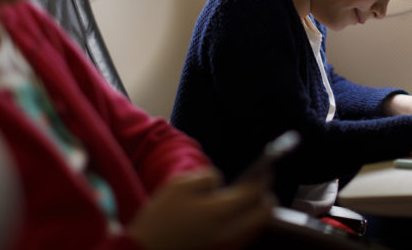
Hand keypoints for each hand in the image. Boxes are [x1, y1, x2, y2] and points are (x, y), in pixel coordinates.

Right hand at [127, 167, 273, 249]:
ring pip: (255, 229)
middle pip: (264, 216)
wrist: (145, 249)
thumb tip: (221, 182)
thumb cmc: (160, 216)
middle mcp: (228, 232)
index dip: (264, 179)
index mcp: (219, 212)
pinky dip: (245, 225)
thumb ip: (207, 176)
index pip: (254, 194)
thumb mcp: (180, 184)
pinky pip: (242, 237)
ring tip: (249, 199)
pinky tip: (234, 215)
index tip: (266, 170)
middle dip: (266, 199)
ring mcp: (225, 245)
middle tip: (261, 186)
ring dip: (256, 213)